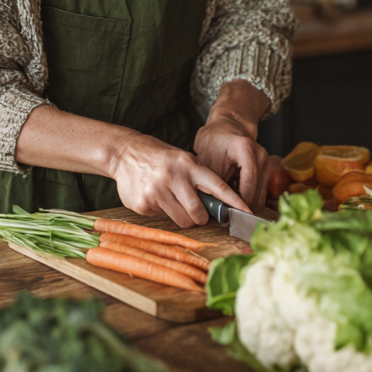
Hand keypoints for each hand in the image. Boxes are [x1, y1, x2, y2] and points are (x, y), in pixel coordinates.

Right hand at [106, 133, 250, 227]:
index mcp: (188, 164)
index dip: (234, 201)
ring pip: (182, 220)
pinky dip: (162, 211)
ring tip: (173, 201)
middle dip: (201, 217)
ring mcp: (157, 191)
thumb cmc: (158, 157)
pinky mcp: (143, 203)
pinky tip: (155, 197)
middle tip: (197, 212)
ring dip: (182, 216)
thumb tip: (214, 206)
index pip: (217, 186)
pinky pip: (162, 218)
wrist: (124, 152)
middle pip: (198, 212)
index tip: (248, 212)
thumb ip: (197, 179)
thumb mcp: (181, 159)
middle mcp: (173, 177)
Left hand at [194, 120, 269, 208]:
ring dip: (244, 202)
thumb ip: (211, 183)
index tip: (227, 216)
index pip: (248, 185)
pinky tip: (234, 195)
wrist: (228, 124)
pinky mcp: (266, 169)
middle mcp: (261, 156)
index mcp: (246, 150)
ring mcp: (266, 162)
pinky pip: (259, 190)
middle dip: (241, 206)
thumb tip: (212, 208)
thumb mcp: (206, 159)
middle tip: (225, 215)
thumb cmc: (214, 138)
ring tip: (228, 204)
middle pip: (256, 193)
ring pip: (259, 195)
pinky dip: (247, 196)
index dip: (239, 204)